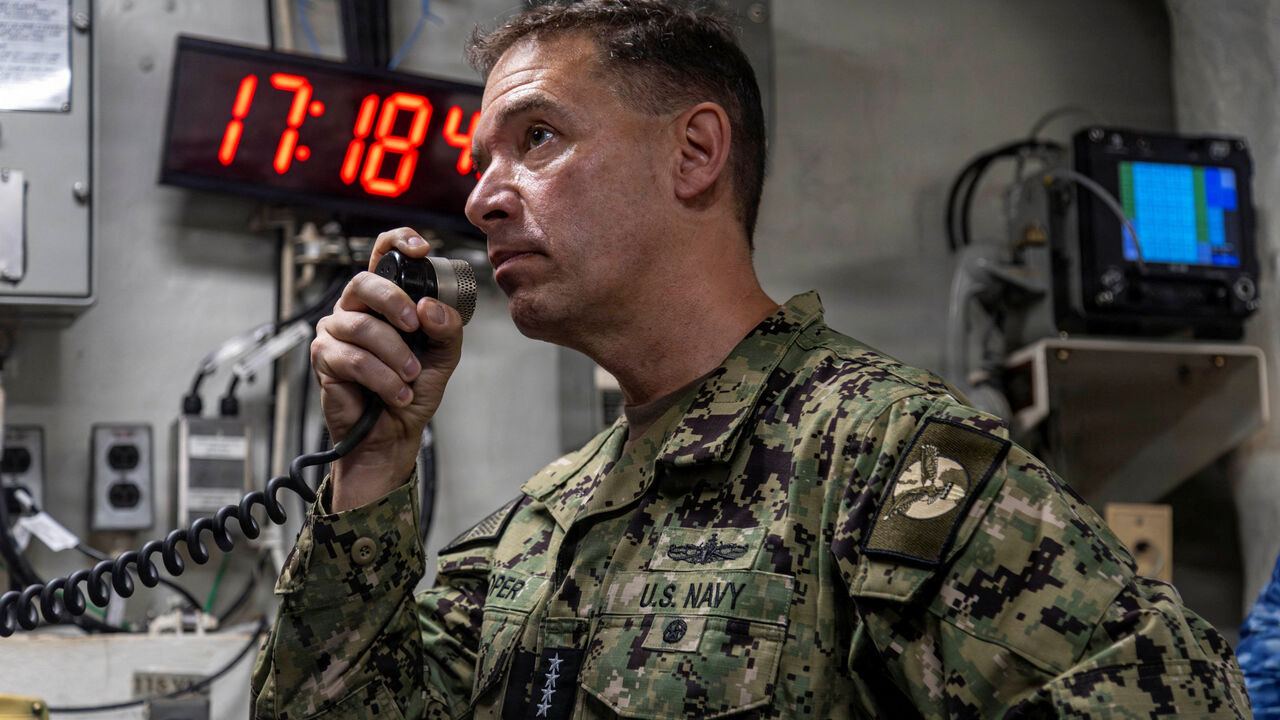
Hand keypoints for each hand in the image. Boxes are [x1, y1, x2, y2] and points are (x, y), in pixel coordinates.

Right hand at [311, 228, 463, 510]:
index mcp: (384, 301)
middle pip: (363, 283)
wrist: (393, 433)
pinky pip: (354, 359)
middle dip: (394, 303)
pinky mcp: (324, 358)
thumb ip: (446, 328)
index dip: (398, 242)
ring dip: (395, 356)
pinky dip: (383, 378)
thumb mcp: (444, 356)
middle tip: (415, 328)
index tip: (421, 250)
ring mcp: (336, 331)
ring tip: (410, 377)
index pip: (382, 255)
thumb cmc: (412, 389)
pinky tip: (396, 393)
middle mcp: (355, 309)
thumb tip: (429, 308)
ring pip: (363, 328)